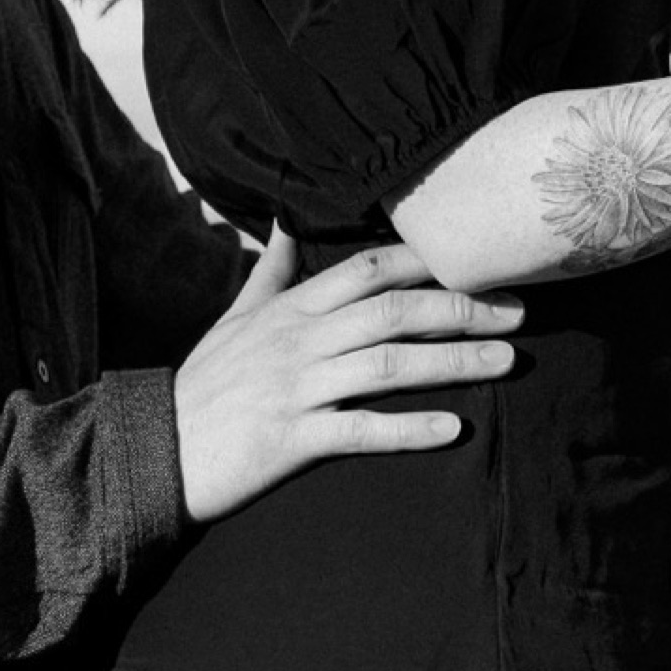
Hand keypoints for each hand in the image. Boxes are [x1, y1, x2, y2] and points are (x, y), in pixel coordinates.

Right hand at [172, 229, 521, 523]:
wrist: (151, 450)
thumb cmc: (204, 383)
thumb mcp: (235, 317)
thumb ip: (272, 272)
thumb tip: (288, 220)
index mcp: (292, 308)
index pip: (368, 268)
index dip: (427, 261)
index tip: (479, 261)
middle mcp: (300, 341)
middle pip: (393, 311)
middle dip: (462, 308)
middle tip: (519, 311)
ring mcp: (297, 389)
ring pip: (389, 365)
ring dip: (454, 363)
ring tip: (506, 361)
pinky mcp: (292, 439)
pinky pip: (361, 430)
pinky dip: (409, 429)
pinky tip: (452, 428)